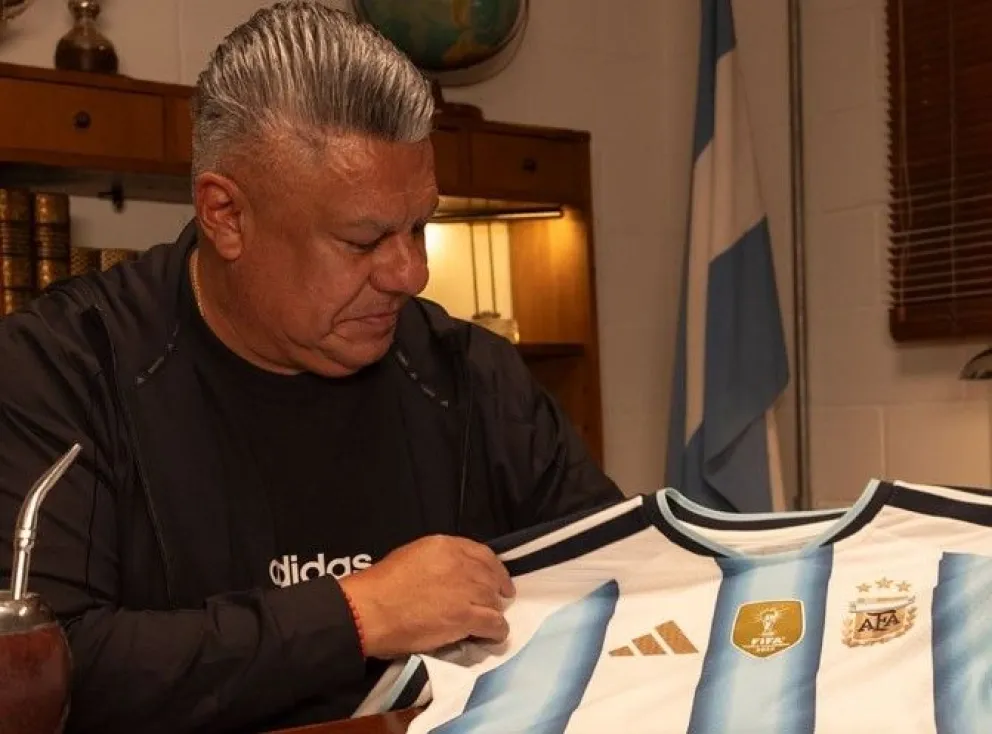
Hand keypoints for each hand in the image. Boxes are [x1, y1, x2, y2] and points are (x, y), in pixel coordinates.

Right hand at [338, 535, 514, 658]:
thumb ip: (439, 561)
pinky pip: (494, 623)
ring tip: (488, 622)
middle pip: (491, 578)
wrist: (368, 610)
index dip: (495, 570)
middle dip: (495, 592)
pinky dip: (497, 631)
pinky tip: (492, 635)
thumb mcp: (412, 556)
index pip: (483, 554)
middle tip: (494, 603)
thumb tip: (453, 575)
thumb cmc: (380, 586)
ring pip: (494, 602)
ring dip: (493, 612)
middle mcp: (461, 564)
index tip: (498, 581)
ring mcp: (465, 590)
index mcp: (445, 545)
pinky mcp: (465, 616)